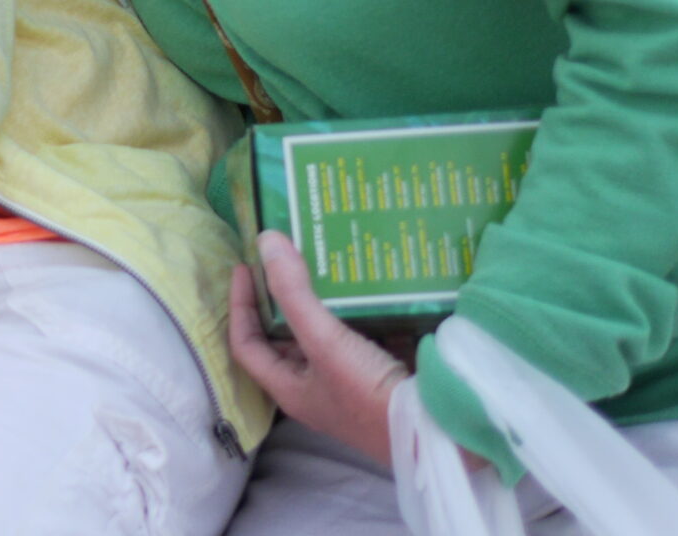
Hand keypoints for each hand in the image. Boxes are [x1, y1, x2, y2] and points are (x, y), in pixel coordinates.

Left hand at [230, 231, 407, 467]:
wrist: (437, 434)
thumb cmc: (369, 396)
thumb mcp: (325, 342)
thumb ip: (294, 294)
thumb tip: (266, 241)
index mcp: (289, 387)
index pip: (247, 343)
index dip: (240, 305)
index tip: (246, 266)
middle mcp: (313, 386)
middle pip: (284, 337)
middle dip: (281, 299)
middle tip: (285, 259)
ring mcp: (348, 382)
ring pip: (323, 334)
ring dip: (320, 302)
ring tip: (321, 263)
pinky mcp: (378, 374)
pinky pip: (359, 336)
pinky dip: (357, 311)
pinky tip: (363, 285)